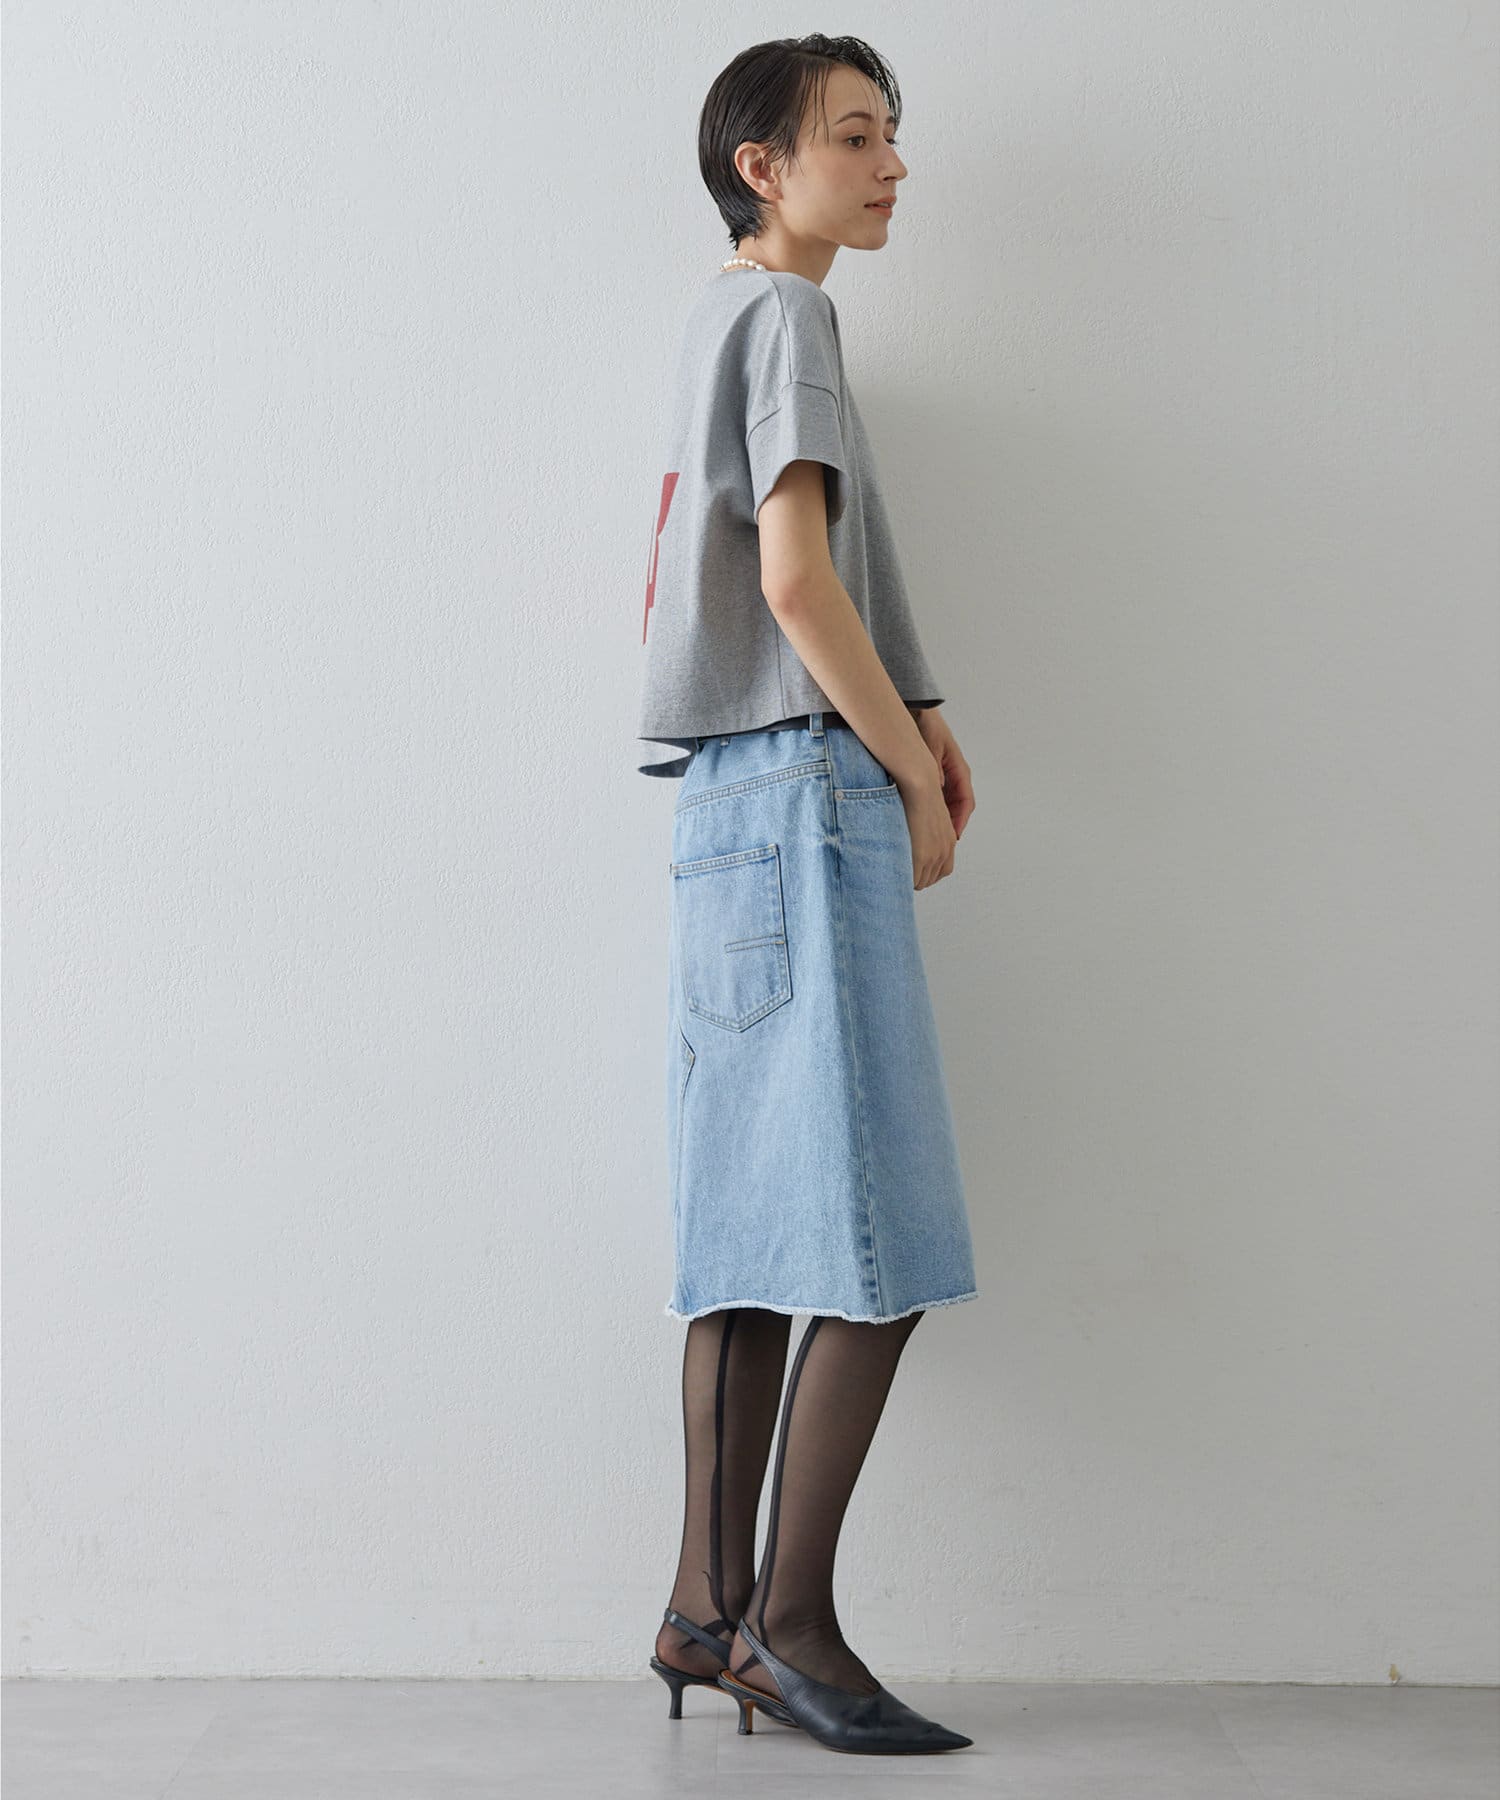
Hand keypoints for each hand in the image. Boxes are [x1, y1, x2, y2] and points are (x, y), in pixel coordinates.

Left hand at [915, 709, 975, 840]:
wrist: (916, 712)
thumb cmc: (927, 726)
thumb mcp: (932, 748)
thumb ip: (935, 769)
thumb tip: (938, 788)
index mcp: (960, 770)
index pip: (965, 802)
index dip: (959, 821)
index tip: (953, 837)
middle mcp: (954, 777)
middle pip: (957, 809)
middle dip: (949, 828)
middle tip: (940, 845)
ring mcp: (944, 778)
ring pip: (946, 807)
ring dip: (940, 822)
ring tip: (929, 837)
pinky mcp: (932, 778)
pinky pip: (935, 800)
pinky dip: (930, 812)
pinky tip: (918, 820)